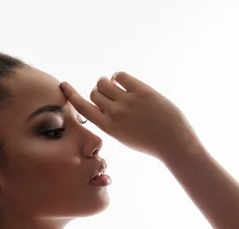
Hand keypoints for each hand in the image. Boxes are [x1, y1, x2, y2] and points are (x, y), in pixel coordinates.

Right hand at [60, 71, 200, 159]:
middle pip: (95, 92)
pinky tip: (124, 82)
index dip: (71, 95)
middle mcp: (115, 113)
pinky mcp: (141, 91)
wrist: (174, 143)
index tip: (63, 85)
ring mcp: (128, 101)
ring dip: (107, 82)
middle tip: (111, 96)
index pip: (83, 108)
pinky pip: (120, 75)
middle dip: (99, 92)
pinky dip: (118, 77)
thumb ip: (112, 122)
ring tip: (117, 88)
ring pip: (104, 82)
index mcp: (109, 128)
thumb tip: (106, 103)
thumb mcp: (125, 137)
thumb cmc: (151, 142)